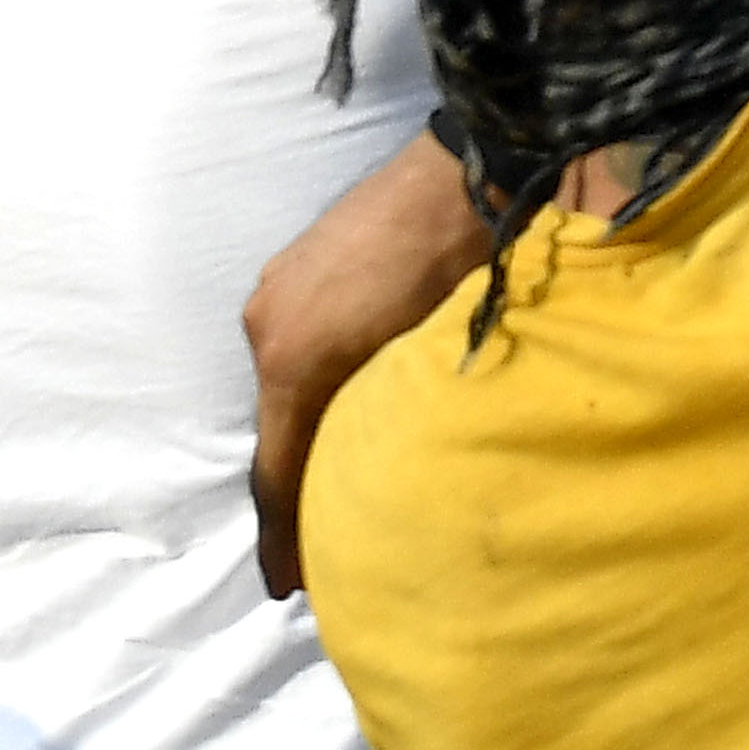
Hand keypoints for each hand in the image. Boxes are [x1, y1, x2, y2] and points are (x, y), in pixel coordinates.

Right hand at [244, 134, 490, 597]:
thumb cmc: (473, 261)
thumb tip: (389, 474)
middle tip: (333, 530)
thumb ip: (396, 417)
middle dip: (304, 480)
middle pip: (282, 429)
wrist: (480, 162)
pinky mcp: (297, 265)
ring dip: (317, 423)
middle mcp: (267, 328)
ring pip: (292, 385)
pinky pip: (299, 343)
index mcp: (294, 359)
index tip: (288, 587)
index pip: (279, 470)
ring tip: (347, 465)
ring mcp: (277, 291)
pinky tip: (354, 392)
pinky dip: (321, 378)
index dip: (283, 533)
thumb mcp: (436, 357)